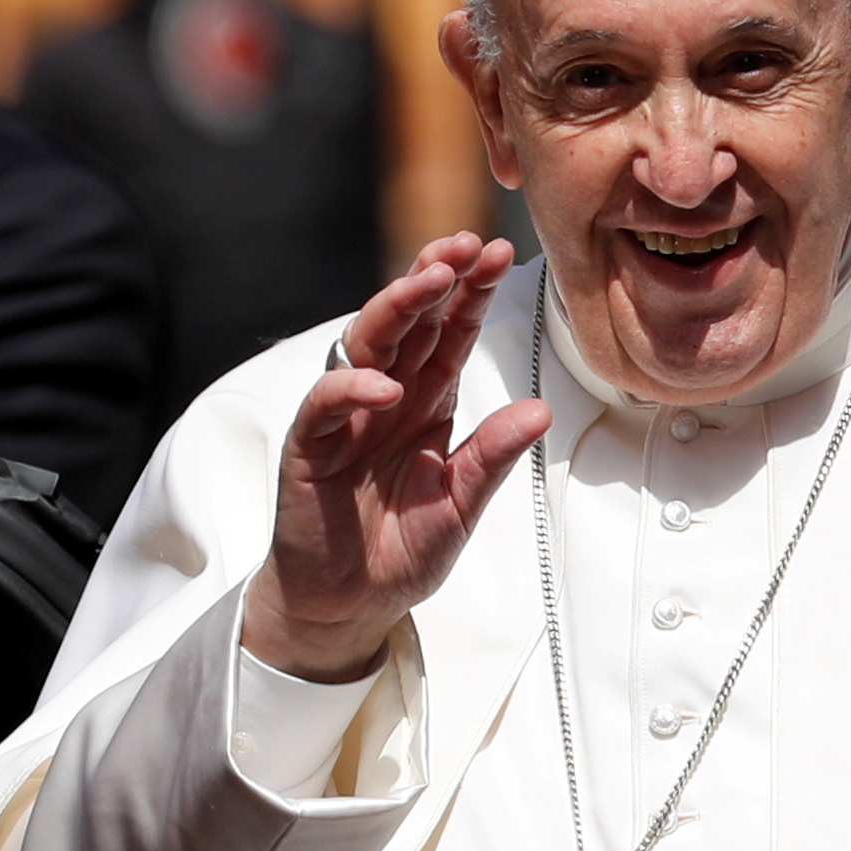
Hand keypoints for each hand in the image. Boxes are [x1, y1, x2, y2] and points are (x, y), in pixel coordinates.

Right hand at [240, 236, 549, 683]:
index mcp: (426, 402)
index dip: (472, 292)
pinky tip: (385, 385)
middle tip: (468, 245)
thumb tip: (539, 410)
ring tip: (431, 280)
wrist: (347, 605)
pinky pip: (325, 406)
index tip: (501, 253)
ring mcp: (345, 418)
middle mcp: (386, 398)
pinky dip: (352, 389)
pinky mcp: (310, 448)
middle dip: (437, 277)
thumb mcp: (461, 505)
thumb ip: (491, 457)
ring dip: (397, 307)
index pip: (451, 332)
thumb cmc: (399, 552)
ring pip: (367, 343)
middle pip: (411, 321)